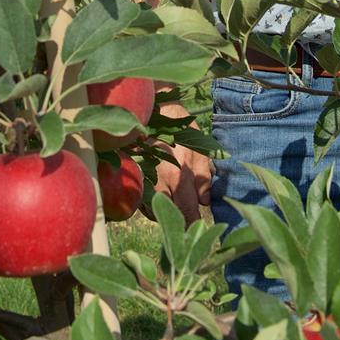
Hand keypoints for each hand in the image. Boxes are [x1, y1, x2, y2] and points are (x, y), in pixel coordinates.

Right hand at [151, 101, 211, 225]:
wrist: (153, 108)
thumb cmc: (180, 127)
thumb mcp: (199, 148)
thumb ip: (204, 177)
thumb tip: (205, 201)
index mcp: (178, 177)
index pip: (188, 212)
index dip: (194, 224)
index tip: (200, 231)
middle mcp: (159, 183)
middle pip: (170, 215)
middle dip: (180, 220)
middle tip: (188, 222)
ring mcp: (143, 181)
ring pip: (154, 210)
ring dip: (165, 212)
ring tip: (175, 205)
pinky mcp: (133, 177)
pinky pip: (141, 200)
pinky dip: (151, 203)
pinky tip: (159, 195)